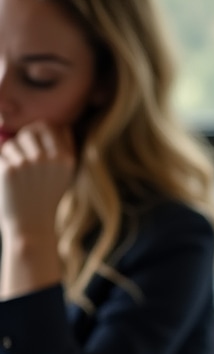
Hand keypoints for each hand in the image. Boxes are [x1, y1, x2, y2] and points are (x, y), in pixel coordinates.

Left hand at [0, 121, 75, 238]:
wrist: (32, 227)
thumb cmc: (45, 201)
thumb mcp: (64, 176)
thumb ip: (64, 150)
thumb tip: (58, 126)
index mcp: (67, 159)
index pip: (49, 125)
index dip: (38, 132)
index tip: (35, 147)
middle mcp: (50, 159)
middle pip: (29, 131)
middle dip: (22, 143)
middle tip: (24, 164)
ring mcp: (29, 163)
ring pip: (12, 144)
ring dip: (10, 156)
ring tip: (18, 177)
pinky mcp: (9, 169)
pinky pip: (0, 155)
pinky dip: (1, 166)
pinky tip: (9, 183)